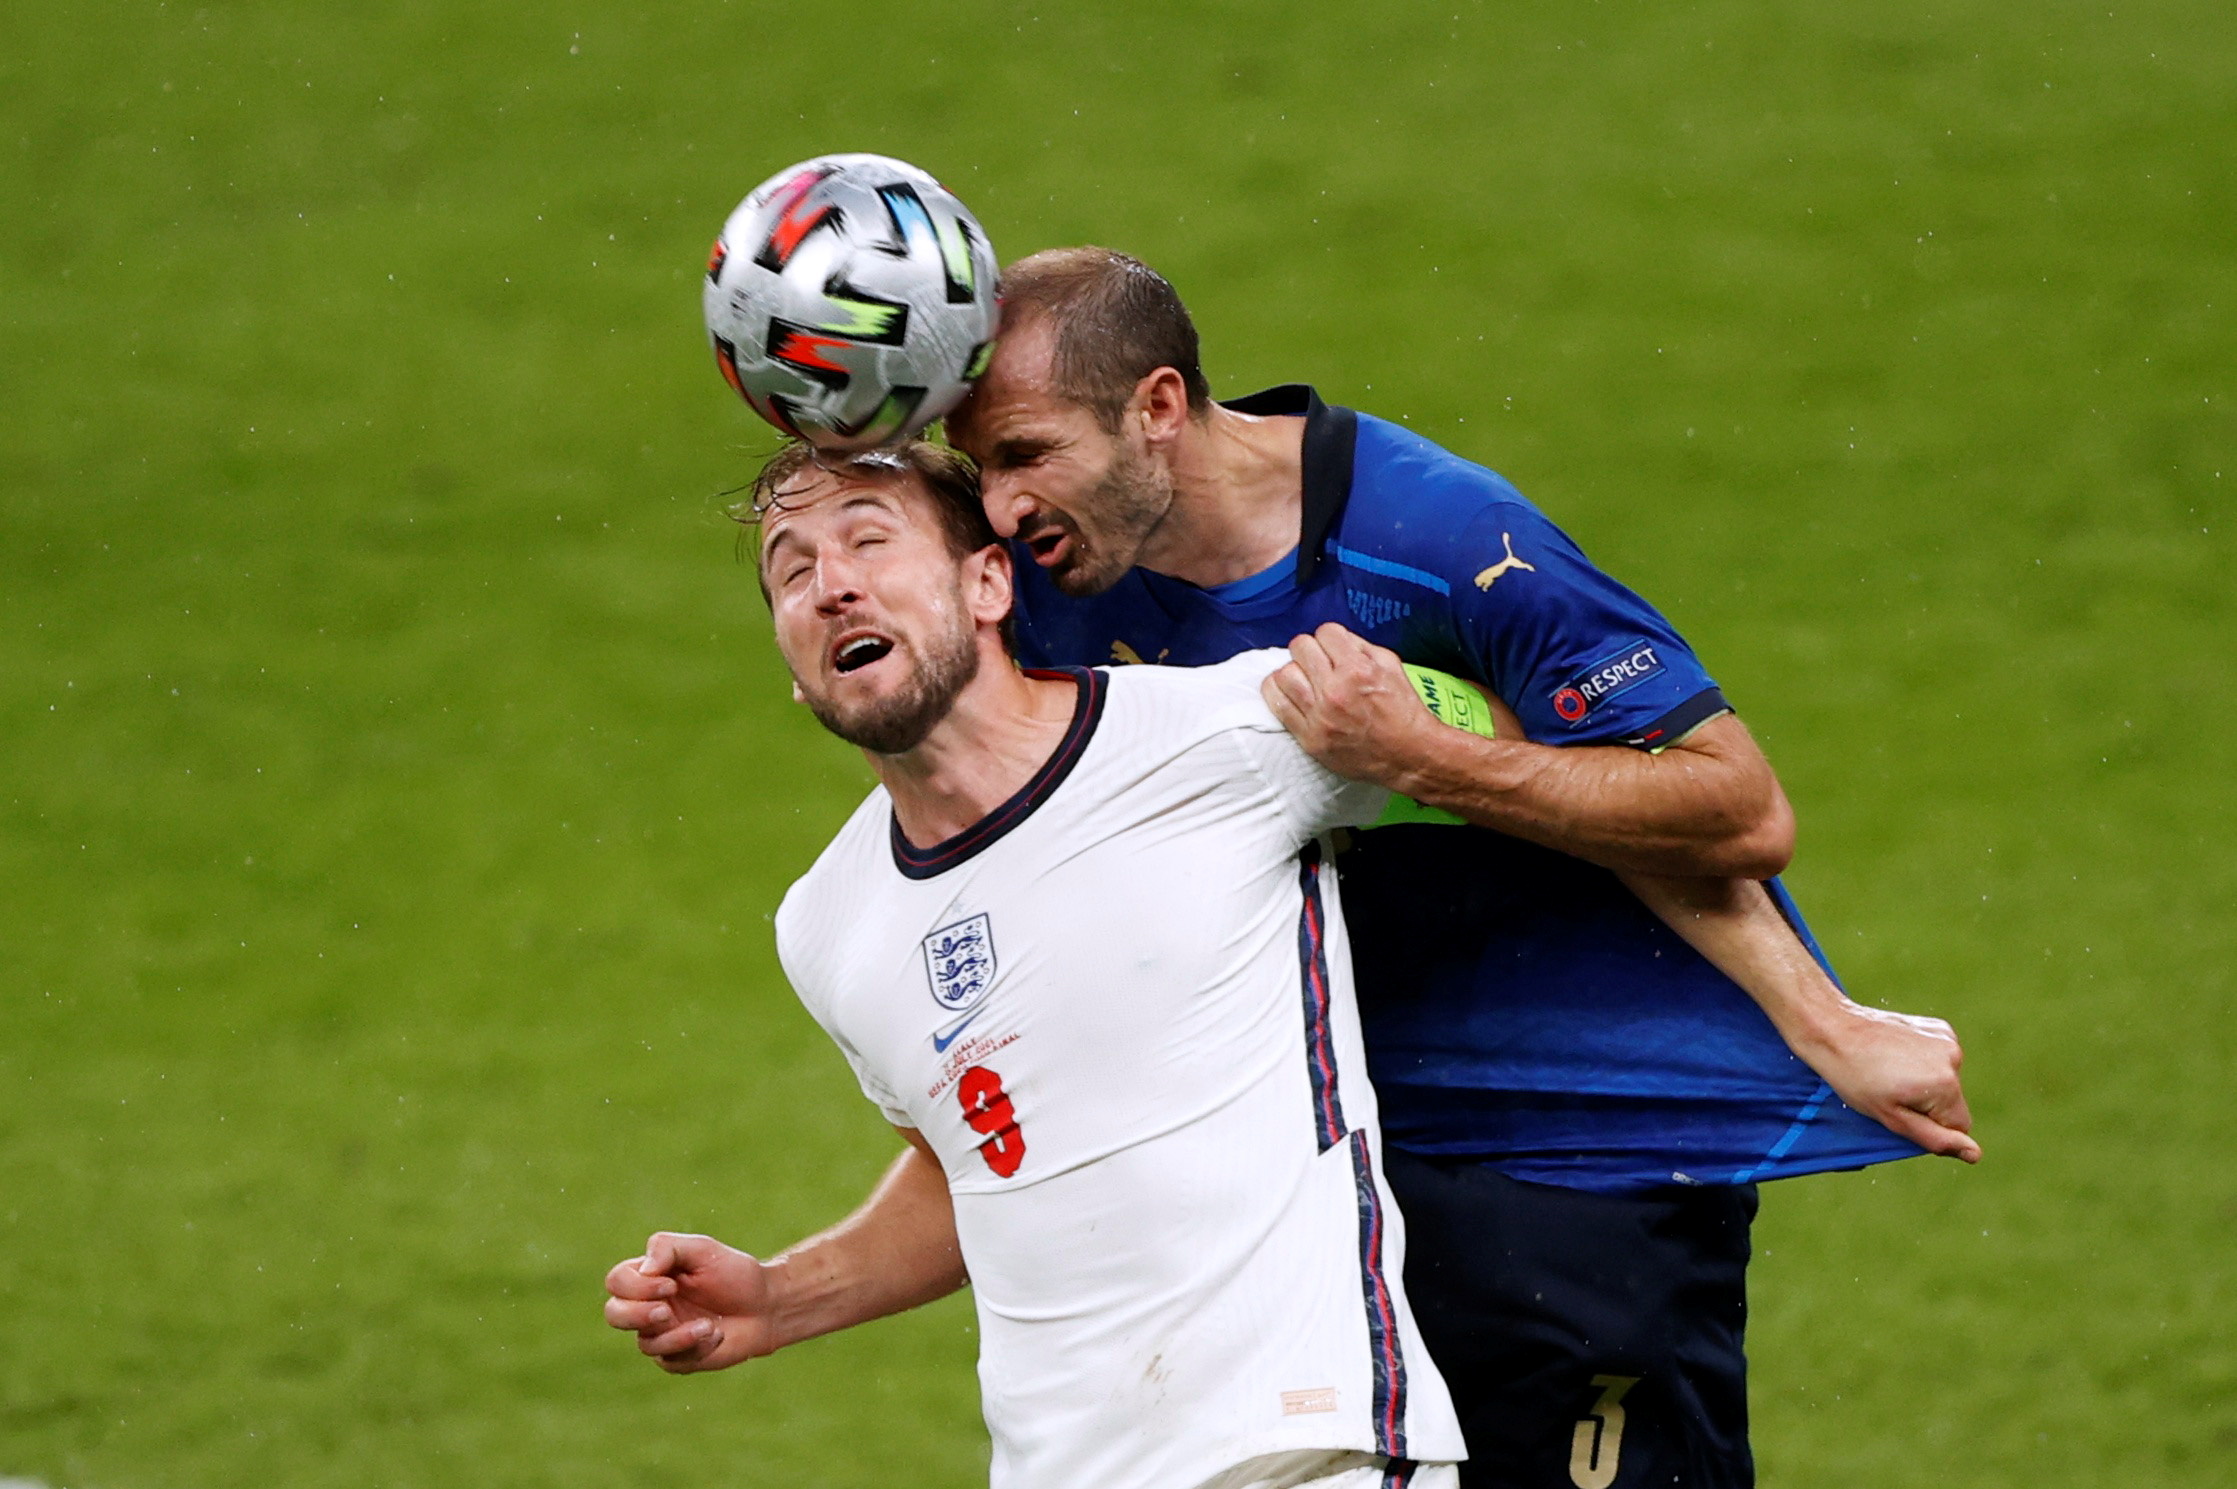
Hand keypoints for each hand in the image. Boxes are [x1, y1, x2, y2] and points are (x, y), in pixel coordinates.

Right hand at [603, 1231, 777, 1371]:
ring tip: (708, 1326)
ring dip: (676, 1336)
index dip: (635, 1286)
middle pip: (614, 1315)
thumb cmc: (733, 1273)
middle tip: (666, 1312)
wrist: (766, 1304)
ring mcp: (662, 1334)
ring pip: (645, 1344)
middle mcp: (649, 1306)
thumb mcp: (703, 1250)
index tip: (671, 1283)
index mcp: (650, 1277)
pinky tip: (717, 1335)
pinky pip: (671, 1361)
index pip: (617, 1281)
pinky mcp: (678, 1358)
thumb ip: (668, 1248)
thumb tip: (643, 1270)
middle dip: (637, 1315)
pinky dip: (695, 1348)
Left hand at [1262, 624, 1453, 788]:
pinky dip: (1279, 693)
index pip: (1325, 632)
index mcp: (1358, 670)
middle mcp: (1335, 691)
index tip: (1334, 648)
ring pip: (1283, 674)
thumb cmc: (1402, 710)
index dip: (1331, 637)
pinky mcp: (1309, 738)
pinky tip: (1290, 693)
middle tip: (1318, 662)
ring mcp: (1319, 716)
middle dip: (1311, 650)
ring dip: (1293, 671)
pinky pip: (1277, 705)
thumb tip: (1334, 639)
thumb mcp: (1391, 666)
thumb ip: (1361, 647)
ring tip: (1304, 679)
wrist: (1408, 755)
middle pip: (1300, 647)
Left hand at [1801, 1005, 1981, 1162]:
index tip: (1901, 1112)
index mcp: (1945, 1086)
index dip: (1930, 1126)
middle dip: (1927, 1104)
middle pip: (1953, 1102)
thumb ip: (1935, 1139)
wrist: (1833, 1029)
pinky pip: (1939, 1058)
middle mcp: (1954, 1059)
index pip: (1960, 1126)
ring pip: (1945, 1080)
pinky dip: (1922, 1061)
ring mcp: (1947, 1039)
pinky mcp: (1938, 1027)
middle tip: (1889, 1091)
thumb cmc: (1856, 1079)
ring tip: (1888, 1071)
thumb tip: (1975, 1155)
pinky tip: (1894, 1054)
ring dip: (1924, 1082)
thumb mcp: (1892, 1118)